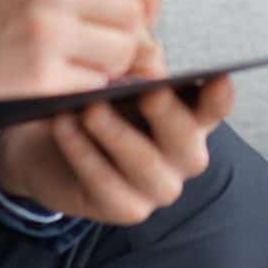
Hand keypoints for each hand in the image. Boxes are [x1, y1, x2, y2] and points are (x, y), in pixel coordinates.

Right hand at [0, 0, 159, 100]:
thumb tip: (145, 14)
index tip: (142, 14)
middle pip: (134, 14)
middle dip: (131, 37)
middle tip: (109, 50)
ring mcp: (48, 30)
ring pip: (122, 52)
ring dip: (110, 66)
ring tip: (79, 65)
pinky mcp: (41, 76)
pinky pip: (95, 84)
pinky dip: (85, 89)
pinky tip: (58, 82)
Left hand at [0, 39, 235, 225]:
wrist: (48, 144)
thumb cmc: (96, 101)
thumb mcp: (115, 72)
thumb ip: (136, 59)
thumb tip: (149, 57)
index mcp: (191, 118)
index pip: (215, 107)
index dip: (219, 96)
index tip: (218, 77)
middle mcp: (183, 156)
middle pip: (186, 140)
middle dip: (167, 114)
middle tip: (147, 92)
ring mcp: (159, 188)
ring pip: (145, 165)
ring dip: (116, 133)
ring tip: (88, 108)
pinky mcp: (127, 209)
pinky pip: (107, 184)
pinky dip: (83, 153)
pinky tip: (65, 126)